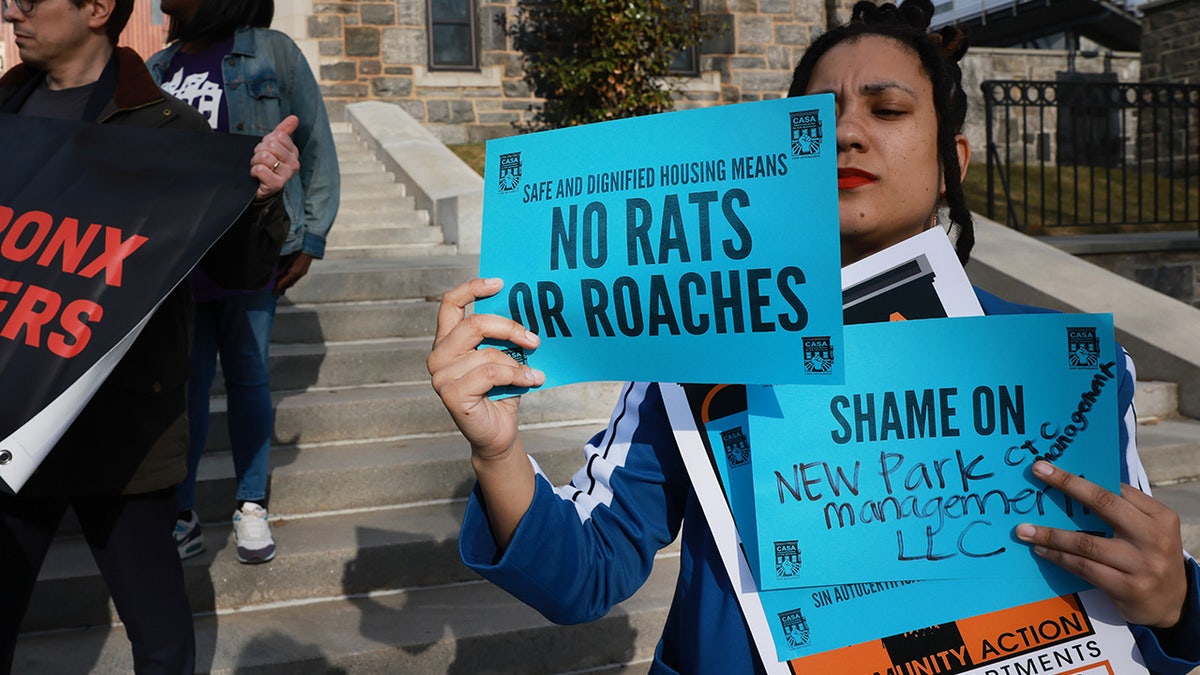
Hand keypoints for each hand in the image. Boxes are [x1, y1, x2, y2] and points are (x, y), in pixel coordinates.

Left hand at [251, 115, 300, 199]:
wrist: (261, 189)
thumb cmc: (268, 166)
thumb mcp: (274, 146)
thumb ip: (284, 131)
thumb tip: (294, 118)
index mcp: (293, 152)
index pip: (278, 135)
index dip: (266, 141)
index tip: (267, 151)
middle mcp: (293, 163)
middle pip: (271, 145)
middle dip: (259, 152)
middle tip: (261, 161)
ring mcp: (286, 174)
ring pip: (265, 157)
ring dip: (255, 162)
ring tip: (259, 169)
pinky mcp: (277, 184)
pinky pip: (261, 170)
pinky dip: (254, 172)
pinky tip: (257, 177)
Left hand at [275, 252, 313, 294]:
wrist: (309, 247)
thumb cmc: (298, 251)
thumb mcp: (288, 259)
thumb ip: (282, 267)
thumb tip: (276, 275)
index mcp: (295, 272)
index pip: (284, 282)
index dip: (278, 288)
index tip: (273, 292)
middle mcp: (299, 274)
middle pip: (289, 284)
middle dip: (282, 288)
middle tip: (275, 292)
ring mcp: (302, 273)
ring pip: (293, 282)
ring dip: (286, 285)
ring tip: (280, 287)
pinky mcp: (303, 271)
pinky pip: (295, 278)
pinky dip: (290, 280)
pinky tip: (287, 279)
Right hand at [427, 278, 544, 460]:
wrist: (498, 433)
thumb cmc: (500, 393)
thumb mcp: (502, 357)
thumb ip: (502, 337)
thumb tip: (526, 310)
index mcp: (447, 341)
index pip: (450, 304)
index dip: (472, 288)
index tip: (499, 283)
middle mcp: (438, 355)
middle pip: (474, 324)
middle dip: (509, 328)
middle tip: (534, 339)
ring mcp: (441, 376)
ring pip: (488, 353)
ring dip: (517, 363)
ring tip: (533, 372)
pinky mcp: (451, 394)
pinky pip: (491, 373)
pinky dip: (517, 376)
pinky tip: (531, 381)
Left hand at [1016, 460, 1187, 627]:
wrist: (1174, 602)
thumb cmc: (1150, 557)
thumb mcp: (1148, 530)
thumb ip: (1122, 510)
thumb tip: (1076, 484)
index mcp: (1160, 516)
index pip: (1115, 490)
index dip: (1080, 478)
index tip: (1049, 468)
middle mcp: (1154, 537)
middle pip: (1104, 504)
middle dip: (1067, 484)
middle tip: (1037, 473)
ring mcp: (1142, 564)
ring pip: (1086, 543)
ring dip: (1051, 534)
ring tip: (1024, 530)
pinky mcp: (1128, 588)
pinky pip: (1084, 567)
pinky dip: (1059, 557)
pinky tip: (1042, 550)